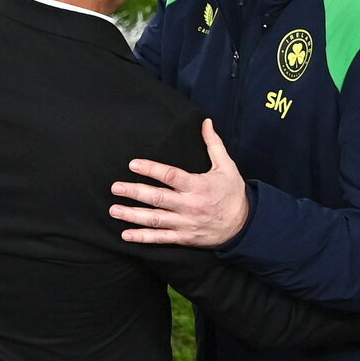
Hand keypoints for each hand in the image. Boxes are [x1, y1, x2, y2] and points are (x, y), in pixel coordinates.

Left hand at [109, 119, 248, 246]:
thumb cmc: (233, 193)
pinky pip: (161, 239)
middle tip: (116, 187)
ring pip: (155, 219)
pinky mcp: (184, 238)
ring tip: (114, 210)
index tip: (133, 164)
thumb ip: (213, 144)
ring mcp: (186, 223)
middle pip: (158, 198)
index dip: (151, 169)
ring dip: (133, 215)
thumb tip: (206, 122)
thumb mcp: (227, 166)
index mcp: (198, 185)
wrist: (245, 225)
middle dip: (135, 192)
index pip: (171, 176)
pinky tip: (126, 234)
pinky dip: (143, 237)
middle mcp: (190, 205)